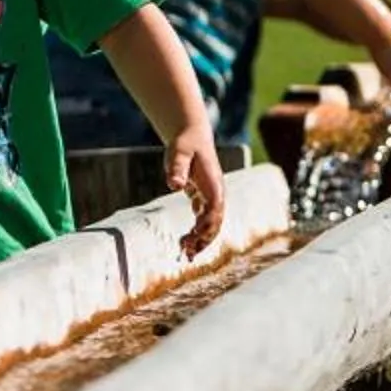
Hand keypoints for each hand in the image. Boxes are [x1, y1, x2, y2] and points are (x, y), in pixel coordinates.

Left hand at [164, 127, 226, 258]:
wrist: (192, 136)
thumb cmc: (185, 143)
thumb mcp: (179, 152)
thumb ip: (177, 168)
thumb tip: (174, 184)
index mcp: (214, 184)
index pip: (215, 208)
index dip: (207, 223)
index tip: (193, 235)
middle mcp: (216, 193)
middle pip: (216, 222)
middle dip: (204, 239)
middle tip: (187, 253)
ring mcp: (212, 197)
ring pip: (211, 225)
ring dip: (201, 240)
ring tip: (186, 255)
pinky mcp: (204, 199)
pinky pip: (204, 221)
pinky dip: (197, 234)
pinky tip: (185, 245)